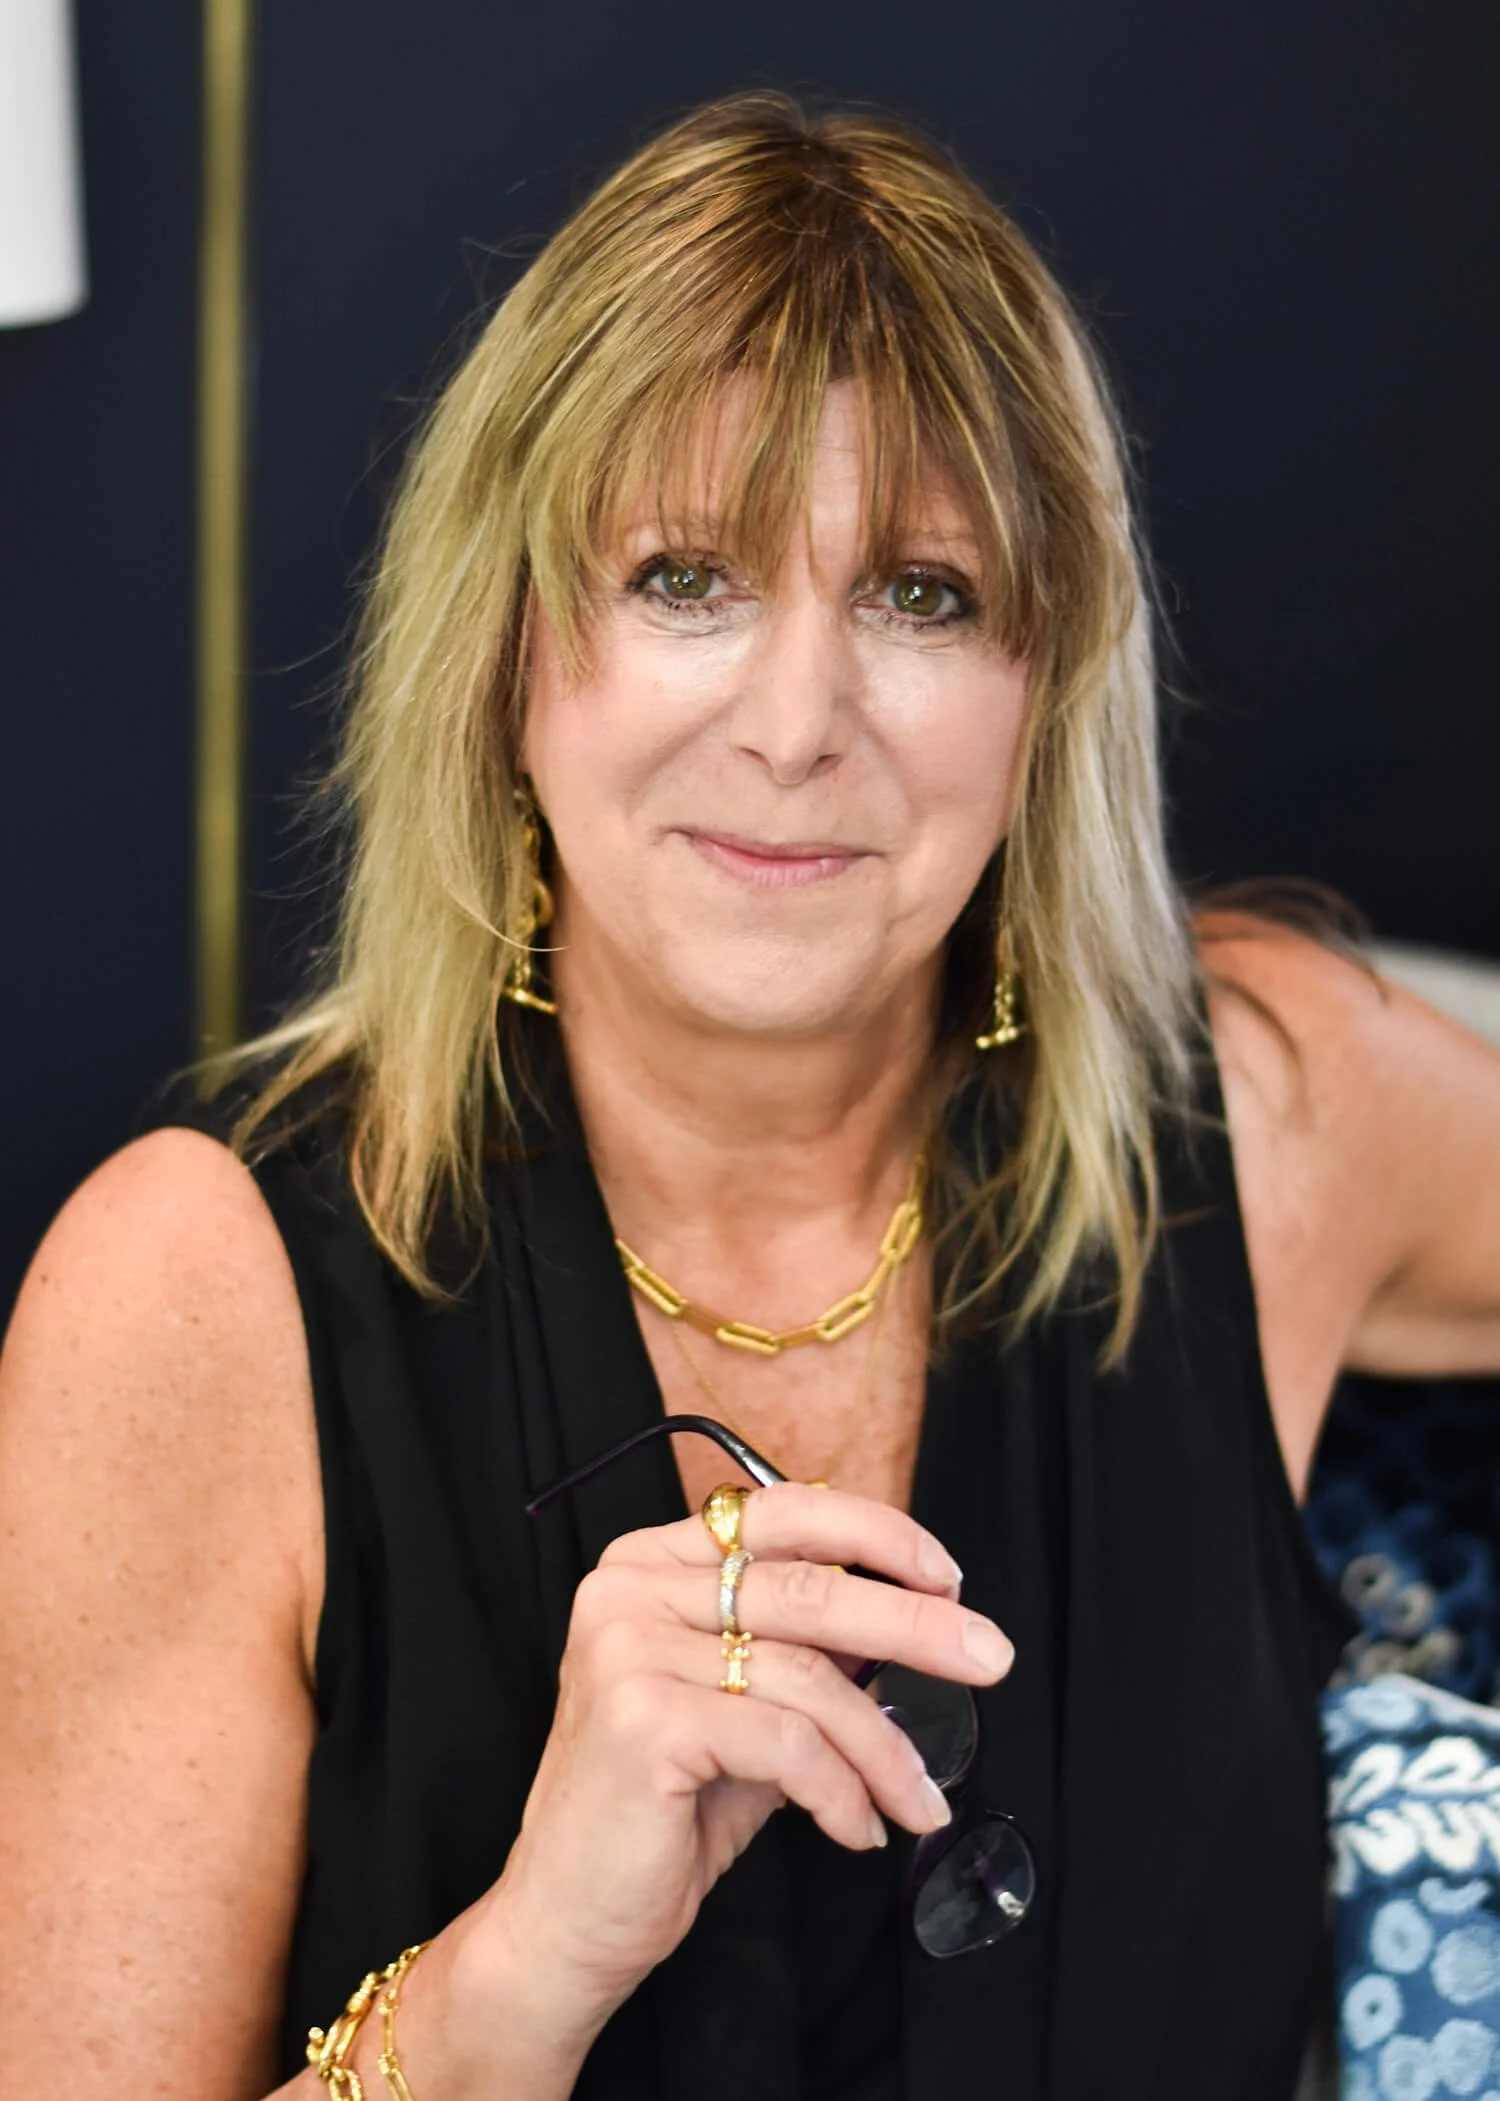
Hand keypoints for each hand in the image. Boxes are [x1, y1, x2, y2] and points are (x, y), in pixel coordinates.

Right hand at [463, 1481, 1012, 2037]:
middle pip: (807, 1587)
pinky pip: (787, 1743)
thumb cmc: (661, 1812)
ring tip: (920, 1799)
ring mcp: (629, 1650)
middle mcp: (628, 1590)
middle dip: (916, 1626)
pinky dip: (842, 1790)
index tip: (947, 1577)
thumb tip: (914, 1615)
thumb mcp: (740, 1707)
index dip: (874, 1534)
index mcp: (646, 1564)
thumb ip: (801, 1652)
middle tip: (992, 1658)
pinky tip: (859, 1829)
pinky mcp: (645, 1721)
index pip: (778, 1512)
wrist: (566, 1919)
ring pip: (808, 1675)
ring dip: (885, 1747)